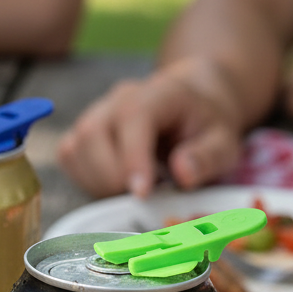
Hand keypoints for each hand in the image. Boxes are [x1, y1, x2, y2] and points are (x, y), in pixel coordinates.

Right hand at [57, 59, 243, 197]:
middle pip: (93, 133)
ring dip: (96, 181)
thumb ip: (207, 157)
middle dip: (110, 176)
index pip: (133, 118)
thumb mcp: (224, 141)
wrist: (189, 104)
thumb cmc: (204, 125)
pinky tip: (112, 186)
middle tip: (139, 198)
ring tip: (128, 192)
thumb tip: (182, 173)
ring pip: (75, 147)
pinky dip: (84, 178)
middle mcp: (118, 99)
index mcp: (157, 93)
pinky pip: (68, 157)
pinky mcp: (81, 132)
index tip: (141, 193)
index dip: (132, 158)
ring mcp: (95, 114)